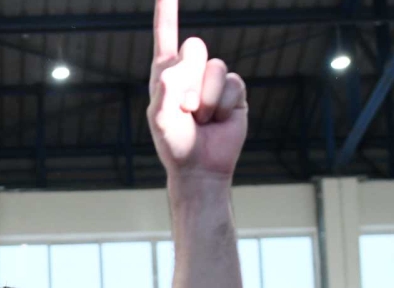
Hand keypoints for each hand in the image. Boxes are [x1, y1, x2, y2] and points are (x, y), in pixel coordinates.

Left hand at [147, 0, 246, 179]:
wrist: (200, 167)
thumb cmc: (174, 143)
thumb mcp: (159, 117)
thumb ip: (165, 88)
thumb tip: (182, 64)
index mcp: (166, 73)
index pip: (166, 35)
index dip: (167, 12)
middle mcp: (190, 72)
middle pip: (196, 46)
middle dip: (190, 77)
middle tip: (186, 108)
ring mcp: (214, 81)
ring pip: (216, 68)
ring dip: (207, 99)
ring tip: (201, 119)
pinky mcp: (235, 92)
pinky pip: (234, 85)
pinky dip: (223, 106)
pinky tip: (218, 121)